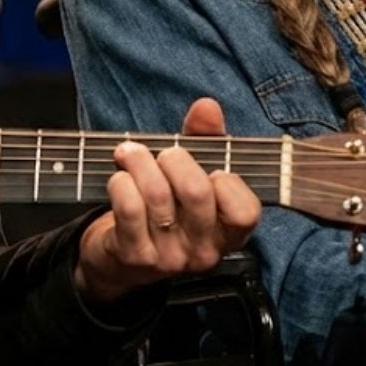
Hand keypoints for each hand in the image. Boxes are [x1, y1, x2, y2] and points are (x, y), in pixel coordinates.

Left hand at [74, 98, 260, 308]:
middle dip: (174, 158)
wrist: (119, 257)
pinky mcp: (135, 256)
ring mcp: (170, 257)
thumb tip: (208, 107)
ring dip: (138, 162)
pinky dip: (120, 182)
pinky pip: (129, 207)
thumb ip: (205, 139)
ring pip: (157, 194)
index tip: (212, 169)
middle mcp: (204, 251)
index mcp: (227, 233)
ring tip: (130, 154)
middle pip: (196, 191)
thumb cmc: (165, 207)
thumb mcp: (191, 172)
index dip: (229, 182)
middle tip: (163, 154)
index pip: (246, 212)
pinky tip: (119, 179)